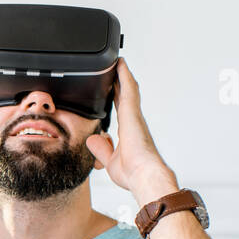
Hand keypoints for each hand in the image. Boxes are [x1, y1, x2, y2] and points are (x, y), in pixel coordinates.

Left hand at [84, 59, 177, 201]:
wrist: (144, 176)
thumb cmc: (133, 174)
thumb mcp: (110, 161)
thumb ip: (101, 149)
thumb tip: (94, 139)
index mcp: (128, 133)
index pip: (120, 110)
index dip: (116, 97)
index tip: (112, 87)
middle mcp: (133, 123)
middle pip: (125, 96)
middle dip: (120, 82)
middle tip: (116, 68)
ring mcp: (134, 117)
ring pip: (128, 90)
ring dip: (123, 75)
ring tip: (118, 61)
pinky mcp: (133, 114)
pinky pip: (128, 90)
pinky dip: (124, 77)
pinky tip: (120, 65)